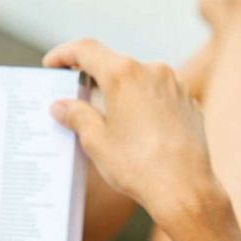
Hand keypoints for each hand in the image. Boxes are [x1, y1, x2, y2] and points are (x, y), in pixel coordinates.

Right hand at [44, 38, 221, 223]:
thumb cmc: (139, 166)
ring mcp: (174, 85)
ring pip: (138, 79)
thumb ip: (76, 116)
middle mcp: (152, 70)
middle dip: (93, 78)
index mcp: (124, 74)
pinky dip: (143, 104)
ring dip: (120, 92)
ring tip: (108, 119)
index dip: (64, 54)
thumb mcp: (96, 141)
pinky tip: (136, 129)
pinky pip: (159, 95)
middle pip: (114, 64)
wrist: (185, 190)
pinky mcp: (188, 102)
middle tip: (76, 97)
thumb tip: (62, 106)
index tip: (52, 64)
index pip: (86, 50)